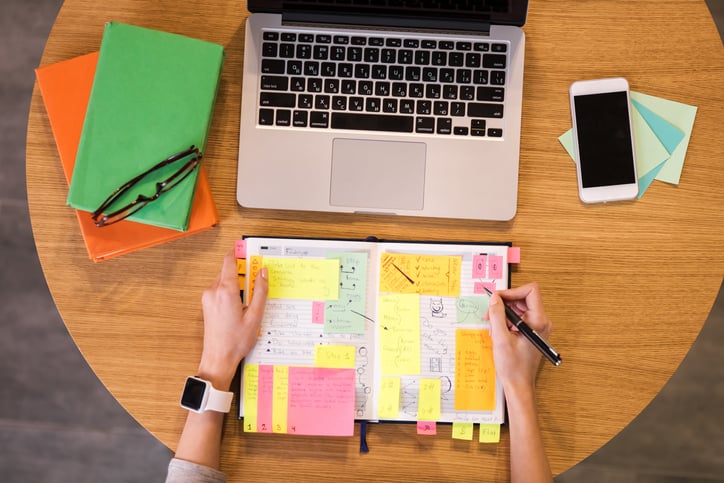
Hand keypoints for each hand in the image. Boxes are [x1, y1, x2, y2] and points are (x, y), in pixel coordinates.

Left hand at [197, 251, 267, 389]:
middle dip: (242, 272)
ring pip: (223, 280)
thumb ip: (260, 291)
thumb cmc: (236, 340)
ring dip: (236, 283)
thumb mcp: (255, 316)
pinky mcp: (207, 305)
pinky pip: (219, 290)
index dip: (238, 253)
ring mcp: (208, 298)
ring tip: (250, 299)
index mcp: (225, 291)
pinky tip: (240, 306)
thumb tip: (263, 272)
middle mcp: (213, 291)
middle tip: (256, 279)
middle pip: (228, 271)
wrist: (218, 358)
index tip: (246, 250)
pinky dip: (230, 291)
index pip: (229, 262)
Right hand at [486, 282, 551, 394]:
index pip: (530, 291)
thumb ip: (497, 315)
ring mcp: (536, 326)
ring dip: (502, 314)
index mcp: (538, 321)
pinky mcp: (530, 331)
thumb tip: (494, 299)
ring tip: (493, 327)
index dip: (512, 291)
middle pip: (522, 298)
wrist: (518, 384)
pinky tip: (498, 332)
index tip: (498, 298)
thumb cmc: (514, 367)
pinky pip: (517, 317)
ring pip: (518, 307)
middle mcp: (540, 321)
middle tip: (490, 313)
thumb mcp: (500, 338)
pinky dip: (505, 321)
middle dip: (504, 304)